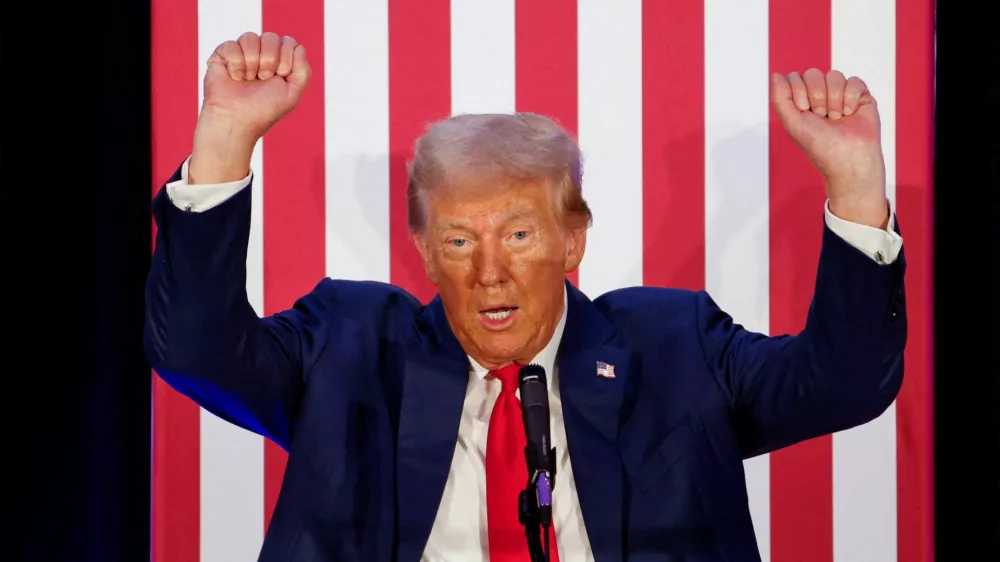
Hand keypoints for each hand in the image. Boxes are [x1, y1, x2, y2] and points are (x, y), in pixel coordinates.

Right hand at [189, 32, 311, 183]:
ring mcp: (241, 53)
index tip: (280, 77)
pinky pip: (231, 45)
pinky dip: (235, 64)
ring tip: (248, 79)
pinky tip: (234, 78)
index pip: (288, 42)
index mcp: (279, 62)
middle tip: (263, 78)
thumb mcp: (292, 94)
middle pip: (271, 37)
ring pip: (250, 37)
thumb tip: (299, 46)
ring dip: (252, 62)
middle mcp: (260, 55)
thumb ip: (303, 71)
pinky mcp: (222, 55)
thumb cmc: (264, 110)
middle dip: (269, 60)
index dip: (286, 59)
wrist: (237, 120)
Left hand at [771, 69, 888, 227]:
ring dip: (834, 100)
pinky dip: (850, 99)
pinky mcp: (860, 95)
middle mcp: (820, 95)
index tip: (805, 112)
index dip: (799, 93)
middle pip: (813, 73)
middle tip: (822, 116)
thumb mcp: (792, 123)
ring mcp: (840, 94)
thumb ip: (780, 99)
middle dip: (817, 96)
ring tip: (836, 118)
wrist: (849, 158)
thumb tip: (775, 75)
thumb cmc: (820, 145)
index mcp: (801, 101)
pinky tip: (850, 113)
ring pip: (834, 75)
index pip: (795, 77)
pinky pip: (854, 81)